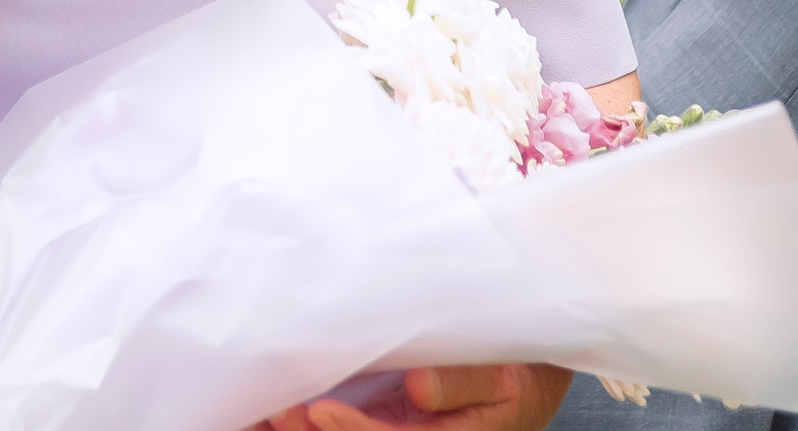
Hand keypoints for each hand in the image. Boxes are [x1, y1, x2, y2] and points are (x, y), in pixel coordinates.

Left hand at [254, 365, 572, 430]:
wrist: (531, 372)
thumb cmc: (522, 372)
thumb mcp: (507, 377)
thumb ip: (465, 382)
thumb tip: (421, 388)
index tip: (318, 411)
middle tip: (274, 414)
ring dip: (305, 428)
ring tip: (266, 413)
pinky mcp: (391, 419)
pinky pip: (355, 422)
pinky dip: (314, 418)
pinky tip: (282, 408)